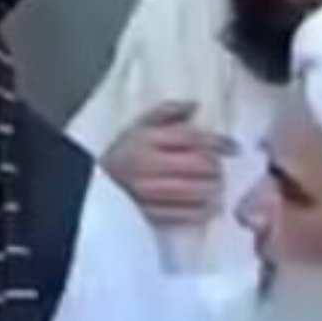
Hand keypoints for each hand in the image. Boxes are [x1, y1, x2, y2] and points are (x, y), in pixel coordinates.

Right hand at [102, 103, 237, 228]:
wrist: (87, 187)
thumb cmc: (120, 154)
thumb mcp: (137, 126)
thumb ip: (166, 112)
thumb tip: (196, 105)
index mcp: (146, 139)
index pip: (191, 138)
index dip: (218, 142)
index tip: (234, 147)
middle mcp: (148, 165)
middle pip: (197, 165)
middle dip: (216, 167)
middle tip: (219, 168)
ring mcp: (149, 192)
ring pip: (195, 191)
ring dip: (213, 188)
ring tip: (216, 186)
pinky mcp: (149, 214)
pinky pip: (185, 215)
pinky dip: (202, 211)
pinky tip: (208, 206)